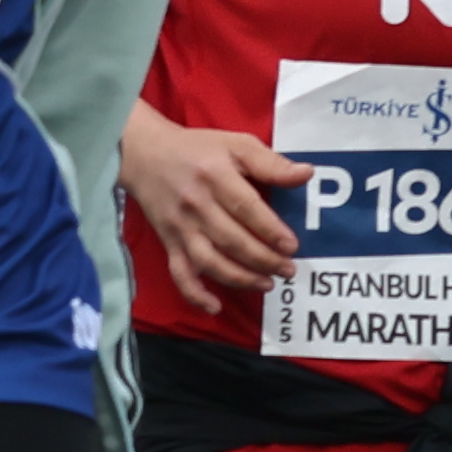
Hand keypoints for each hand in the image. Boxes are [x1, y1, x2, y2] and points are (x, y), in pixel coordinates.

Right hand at [123, 104, 302, 300]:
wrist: (145, 155)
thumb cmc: (199, 149)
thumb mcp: (237, 144)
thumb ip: (271, 162)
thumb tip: (307, 174)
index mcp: (215, 176)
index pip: (245, 208)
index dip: (270, 230)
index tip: (292, 246)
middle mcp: (195, 205)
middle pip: (231, 240)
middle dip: (263, 260)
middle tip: (289, 270)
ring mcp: (180, 227)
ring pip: (209, 261)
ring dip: (239, 278)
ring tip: (267, 285)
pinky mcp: (168, 242)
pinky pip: (179, 273)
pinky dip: (194, 294)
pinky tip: (215, 307)